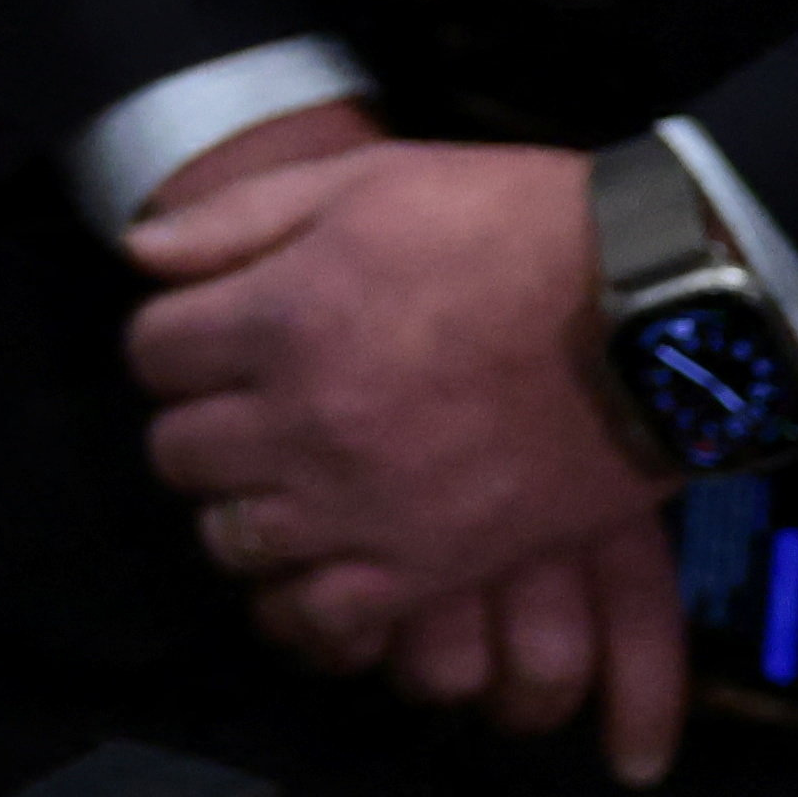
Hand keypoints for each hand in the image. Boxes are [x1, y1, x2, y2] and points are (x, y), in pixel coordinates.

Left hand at [123, 128, 678, 760]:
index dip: (175, 340)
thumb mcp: (368, 181)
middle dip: (202, 422)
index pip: (151, 353)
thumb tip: (140, 252)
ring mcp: (362, 503)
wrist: (657, 310)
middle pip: (179, 451)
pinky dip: (302, 601)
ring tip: (282, 480)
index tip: (211, 336)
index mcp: (280, 318)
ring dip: (243, 507)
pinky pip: (317, 616)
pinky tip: (317, 565)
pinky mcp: (430, 565)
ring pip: (230, 537)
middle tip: (247, 406)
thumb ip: (240, 217)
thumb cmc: (516, 226)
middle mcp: (304, 421)